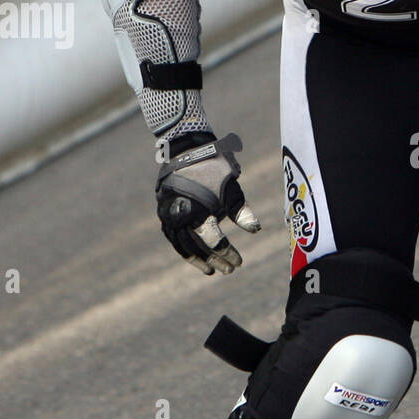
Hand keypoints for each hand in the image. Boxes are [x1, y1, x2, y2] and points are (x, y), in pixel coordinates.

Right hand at [155, 131, 259, 273]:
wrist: (187, 148)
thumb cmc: (215, 167)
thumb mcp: (232, 188)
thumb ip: (242, 212)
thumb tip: (255, 230)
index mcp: (198, 210)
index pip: (214, 241)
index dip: (227, 253)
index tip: (239, 262)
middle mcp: (180, 215)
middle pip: (198, 247)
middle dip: (215, 260)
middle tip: (229, 270)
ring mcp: (168, 214)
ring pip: (182, 245)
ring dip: (197, 259)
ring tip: (211, 270)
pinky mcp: (163, 212)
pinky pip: (173, 236)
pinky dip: (184, 248)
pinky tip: (195, 256)